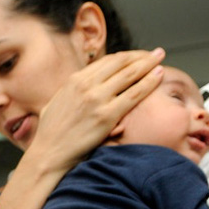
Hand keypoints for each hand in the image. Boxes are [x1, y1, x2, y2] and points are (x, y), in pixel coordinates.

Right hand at [30, 48, 165, 172]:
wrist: (48, 155)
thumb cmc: (50, 134)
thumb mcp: (56, 103)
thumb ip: (72, 92)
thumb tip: (80, 87)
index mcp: (74, 80)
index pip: (107, 61)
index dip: (126, 57)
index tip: (138, 57)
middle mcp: (86, 85)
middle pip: (121, 63)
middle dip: (141, 56)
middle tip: (156, 53)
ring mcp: (97, 99)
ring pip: (130, 74)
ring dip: (149, 64)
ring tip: (160, 58)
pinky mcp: (106, 116)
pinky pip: (134, 95)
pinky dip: (149, 83)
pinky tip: (159, 76)